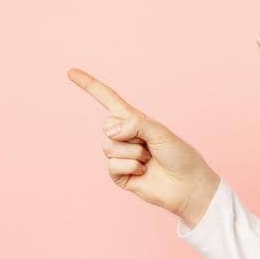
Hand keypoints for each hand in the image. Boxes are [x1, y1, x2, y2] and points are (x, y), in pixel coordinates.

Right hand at [66, 67, 219, 223]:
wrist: (188, 186)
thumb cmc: (180, 156)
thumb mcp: (159, 131)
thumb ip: (134, 124)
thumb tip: (110, 130)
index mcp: (135, 121)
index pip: (109, 99)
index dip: (90, 86)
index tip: (71, 72)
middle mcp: (125, 136)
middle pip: (107, 126)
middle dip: (129, 134)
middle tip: (149, 145)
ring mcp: (120, 155)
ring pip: (109, 146)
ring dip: (133, 153)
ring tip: (149, 160)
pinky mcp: (119, 175)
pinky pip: (112, 166)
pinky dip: (131, 168)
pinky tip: (144, 172)